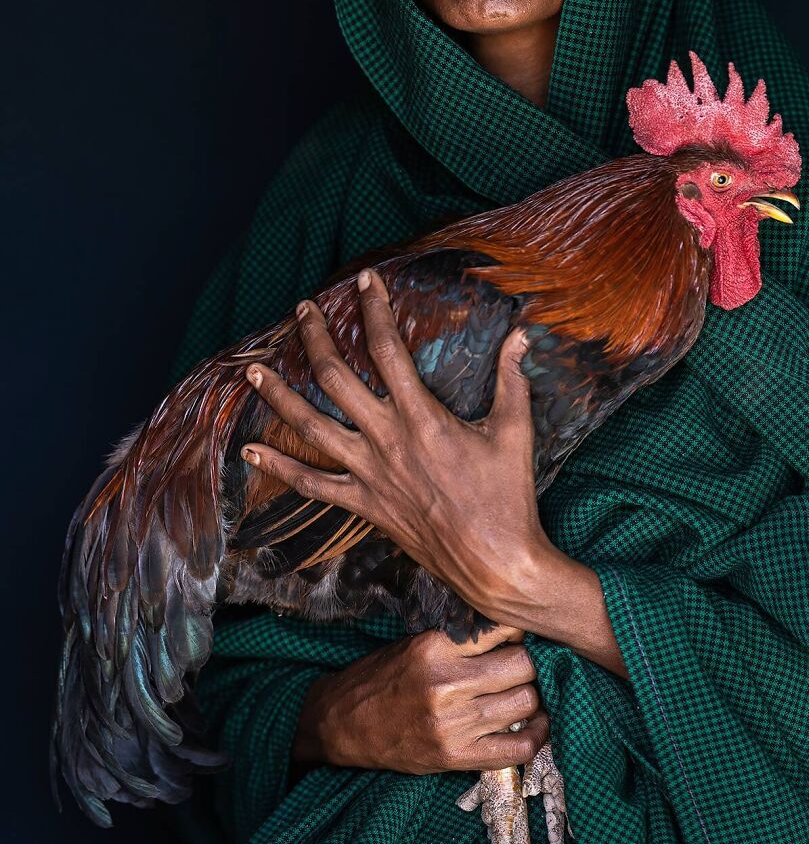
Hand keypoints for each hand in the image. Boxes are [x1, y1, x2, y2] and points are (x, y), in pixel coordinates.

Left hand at [240, 266, 552, 626]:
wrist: (495, 562)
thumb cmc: (508, 497)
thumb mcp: (515, 431)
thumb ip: (512, 378)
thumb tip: (522, 334)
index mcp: (422, 417)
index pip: (387, 349)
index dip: (373, 310)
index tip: (365, 281)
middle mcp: (386, 440)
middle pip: (335, 379)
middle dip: (314, 339)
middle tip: (302, 310)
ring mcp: (370, 474)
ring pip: (311, 428)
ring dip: (279, 397)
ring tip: (252, 371)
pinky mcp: (364, 504)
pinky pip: (313, 485)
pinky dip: (280, 469)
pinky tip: (251, 454)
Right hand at [293, 626, 549, 773]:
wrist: (342, 725)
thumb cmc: (380, 679)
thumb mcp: (414, 644)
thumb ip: (459, 640)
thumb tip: (513, 635)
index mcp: (435, 647)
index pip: (504, 632)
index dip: (521, 634)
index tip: (521, 639)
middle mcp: (447, 684)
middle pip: (523, 667)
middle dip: (533, 665)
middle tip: (527, 668)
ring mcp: (454, 724)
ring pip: (526, 703)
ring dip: (534, 698)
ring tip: (527, 693)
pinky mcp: (457, 756)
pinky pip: (517, 749)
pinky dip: (537, 737)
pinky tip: (536, 726)